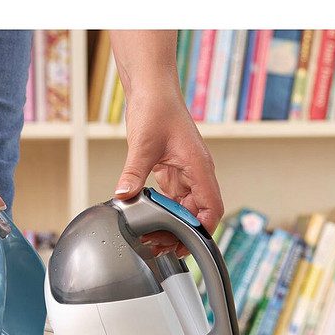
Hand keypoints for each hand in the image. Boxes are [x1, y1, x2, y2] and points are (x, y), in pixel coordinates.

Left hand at [113, 88, 223, 255]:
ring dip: (171, 224)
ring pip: (185, 207)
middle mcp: (196, 172)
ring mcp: (185, 171)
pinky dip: (163, 210)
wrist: (152, 88)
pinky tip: (148, 217)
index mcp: (199, 167)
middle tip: (158, 246)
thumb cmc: (157, 108)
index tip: (185, 246)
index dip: (202, 231)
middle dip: (181, 232)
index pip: (211, 208)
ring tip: (152, 238)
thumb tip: (123, 197)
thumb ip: (133, 174)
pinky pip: (172, 197)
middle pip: (198, 213)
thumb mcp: (143, 144)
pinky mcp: (172, 169)